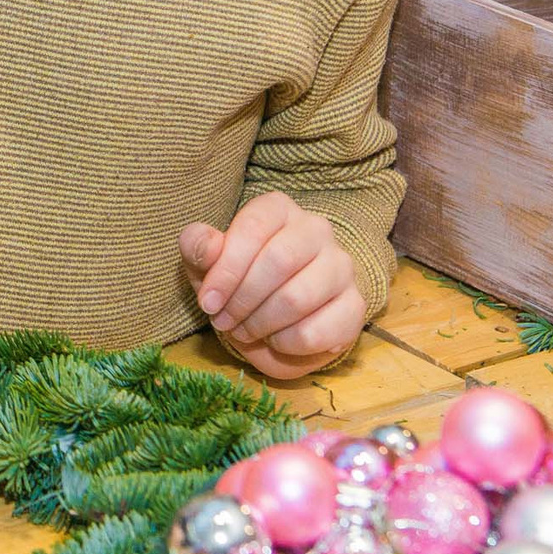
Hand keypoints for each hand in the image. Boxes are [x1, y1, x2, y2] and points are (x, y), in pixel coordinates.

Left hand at [181, 192, 364, 378]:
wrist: (272, 319)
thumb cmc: (237, 282)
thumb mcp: (206, 264)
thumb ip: (198, 247)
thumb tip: (208, 245)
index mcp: (278, 209)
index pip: (254, 228)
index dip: (226, 270)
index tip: (207, 302)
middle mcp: (317, 229)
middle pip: (279, 261)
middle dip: (242, 299)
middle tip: (224, 321)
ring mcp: (342, 266)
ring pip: (298, 297)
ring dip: (261, 323)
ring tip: (246, 330)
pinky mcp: (354, 306)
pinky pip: (317, 331)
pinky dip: (286, 344)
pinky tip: (276, 340)